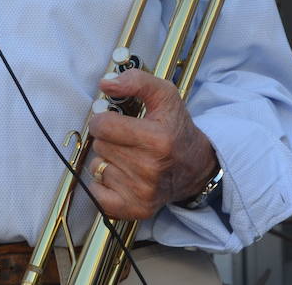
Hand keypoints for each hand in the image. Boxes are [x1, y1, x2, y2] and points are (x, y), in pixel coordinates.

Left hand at [84, 69, 218, 219]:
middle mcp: (150, 168)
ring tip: (128, 157)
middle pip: (100, 146)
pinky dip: (103, 184)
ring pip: (98, 167)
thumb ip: (136, 81)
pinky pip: (97, 194)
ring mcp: (143, 192)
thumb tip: (106, 83)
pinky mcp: (136, 209)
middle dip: (109, 139)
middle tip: (128, 139)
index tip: (115, 120)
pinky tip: (122, 176)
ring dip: (108, 160)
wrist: (194, 166)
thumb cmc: (175, 129)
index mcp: (157, 139)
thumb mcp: (164, 95)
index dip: (104, 119)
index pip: (103, 126)